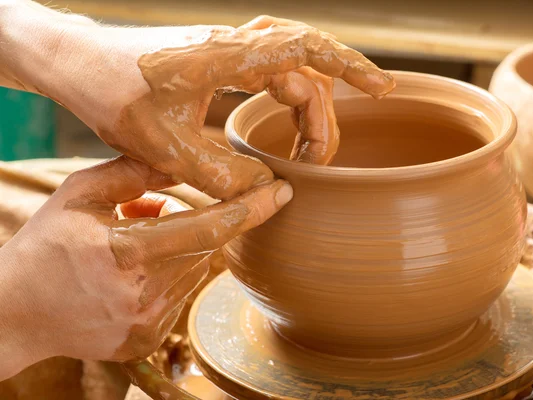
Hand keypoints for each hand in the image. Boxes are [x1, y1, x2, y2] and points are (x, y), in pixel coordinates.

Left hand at [0, 6, 394, 197]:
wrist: (75, 63)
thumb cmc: (111, 93)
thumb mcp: (166, 146)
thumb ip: (222, 174)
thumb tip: (269, 188)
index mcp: (226, 56)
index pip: (306, 50)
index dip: (351, 67)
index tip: (384, 90)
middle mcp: (234, 45)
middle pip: (305, 70)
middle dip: (322, 114)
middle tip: (318, 161)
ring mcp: (227, 51)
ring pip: (290, 71)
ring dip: (306, 108)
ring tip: (308, 151)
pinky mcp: (218, 61)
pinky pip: (269, 72)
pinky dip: (287, 98)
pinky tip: (285, 122)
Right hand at [0, 156, 291, 379]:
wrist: (16, 313)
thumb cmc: (45, 246)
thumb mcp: (79, 194)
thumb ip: (133, 172)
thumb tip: (183, 159)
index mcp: (125, 252)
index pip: (207, 227)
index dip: (250, 208)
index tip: (283, 192)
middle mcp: (142, 294)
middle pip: (204, 247)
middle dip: (200, 223)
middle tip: (161, 213)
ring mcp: (147, 323)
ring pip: (195, 270)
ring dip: (182, 249)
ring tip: (136, 243)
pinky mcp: (148, 339)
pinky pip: (182, 295)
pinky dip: (172, 275)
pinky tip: (135, 272)